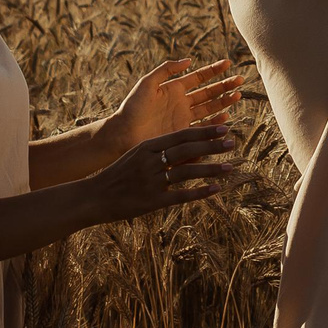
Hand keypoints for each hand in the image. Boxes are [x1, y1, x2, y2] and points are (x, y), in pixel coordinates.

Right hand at [92, 124, 236, 219]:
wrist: (94, 196)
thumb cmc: (119, 174)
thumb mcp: (138, 156)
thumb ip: (162, 152)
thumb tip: (192, 150)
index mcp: (147, 146)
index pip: (181, 135)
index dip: (204, 131)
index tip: (224, 127)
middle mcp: (151, 161)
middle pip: (188, 150)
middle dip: (212, 145)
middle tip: (232, 142)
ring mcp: (152, 181)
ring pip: (188, 171)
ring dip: (211, 169)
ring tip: (230, 167)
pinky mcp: (152, 201)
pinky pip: (181, 195)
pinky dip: (200, 192)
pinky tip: (216, 190)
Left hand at [100, 57, 240, 155]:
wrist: (124, 134)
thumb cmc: (132, 107)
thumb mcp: (147, 83)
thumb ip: (167, 69)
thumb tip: (189, 60)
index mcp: (173, 88)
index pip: (198, 77)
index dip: (213, 70)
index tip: (228, 63)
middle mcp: (181, 103)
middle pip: (208, 92)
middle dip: (225, 85)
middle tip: (240, 80)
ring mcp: (183, 118)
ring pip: (209, 108)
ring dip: (224, 102)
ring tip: (238, 95)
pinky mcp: (183, 133)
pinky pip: (203, 127)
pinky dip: (215, 122)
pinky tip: (225, 117)